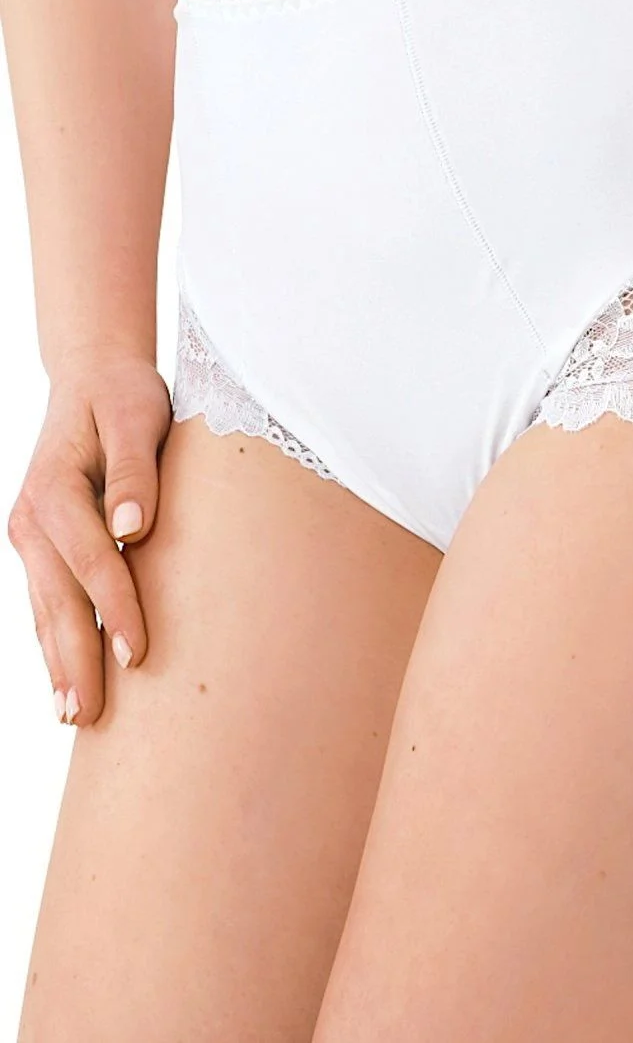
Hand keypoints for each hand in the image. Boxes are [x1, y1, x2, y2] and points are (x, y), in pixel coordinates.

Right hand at [7, 347, 170, 725]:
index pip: (93, 560)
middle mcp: (32, 519)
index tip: (139, 655)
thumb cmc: (123, 396)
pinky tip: (63, 680)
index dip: (118, 609)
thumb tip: (135, 528)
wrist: (92, 376)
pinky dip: (53, 642)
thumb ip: (137, 471)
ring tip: (75, 716)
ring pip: (45, 610)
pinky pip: (46, 602)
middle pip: (58, 600)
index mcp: (54, 489)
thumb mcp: (137, 416)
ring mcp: (30, 536)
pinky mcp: (41, 546)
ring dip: (57, 663)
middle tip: (91, 717)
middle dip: (75, 660)